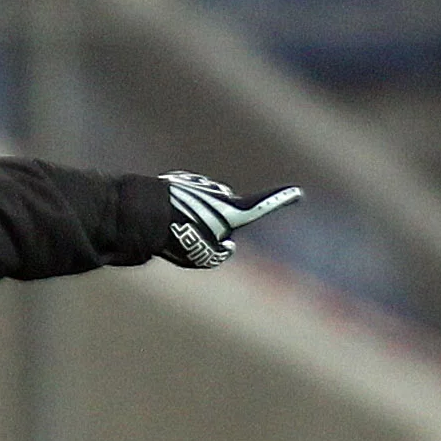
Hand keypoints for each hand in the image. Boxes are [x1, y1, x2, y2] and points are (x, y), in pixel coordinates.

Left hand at [157, 172, 301, 268]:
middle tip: (187, 240)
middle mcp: (219, 194)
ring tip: (169, 229)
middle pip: (223, 215)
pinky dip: (175, 211)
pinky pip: (182, 201)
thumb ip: (220, 254)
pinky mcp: (179, 183)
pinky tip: (160, 218)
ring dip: (189, 219)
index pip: (263, 205)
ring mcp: (199, 185)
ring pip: (201, 208)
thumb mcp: (204, 257)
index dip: (281, 201)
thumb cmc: (178, 238)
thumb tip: (225, 244)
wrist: (141, 214)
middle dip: (211, 227)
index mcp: (232, 210)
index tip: (299, 193)